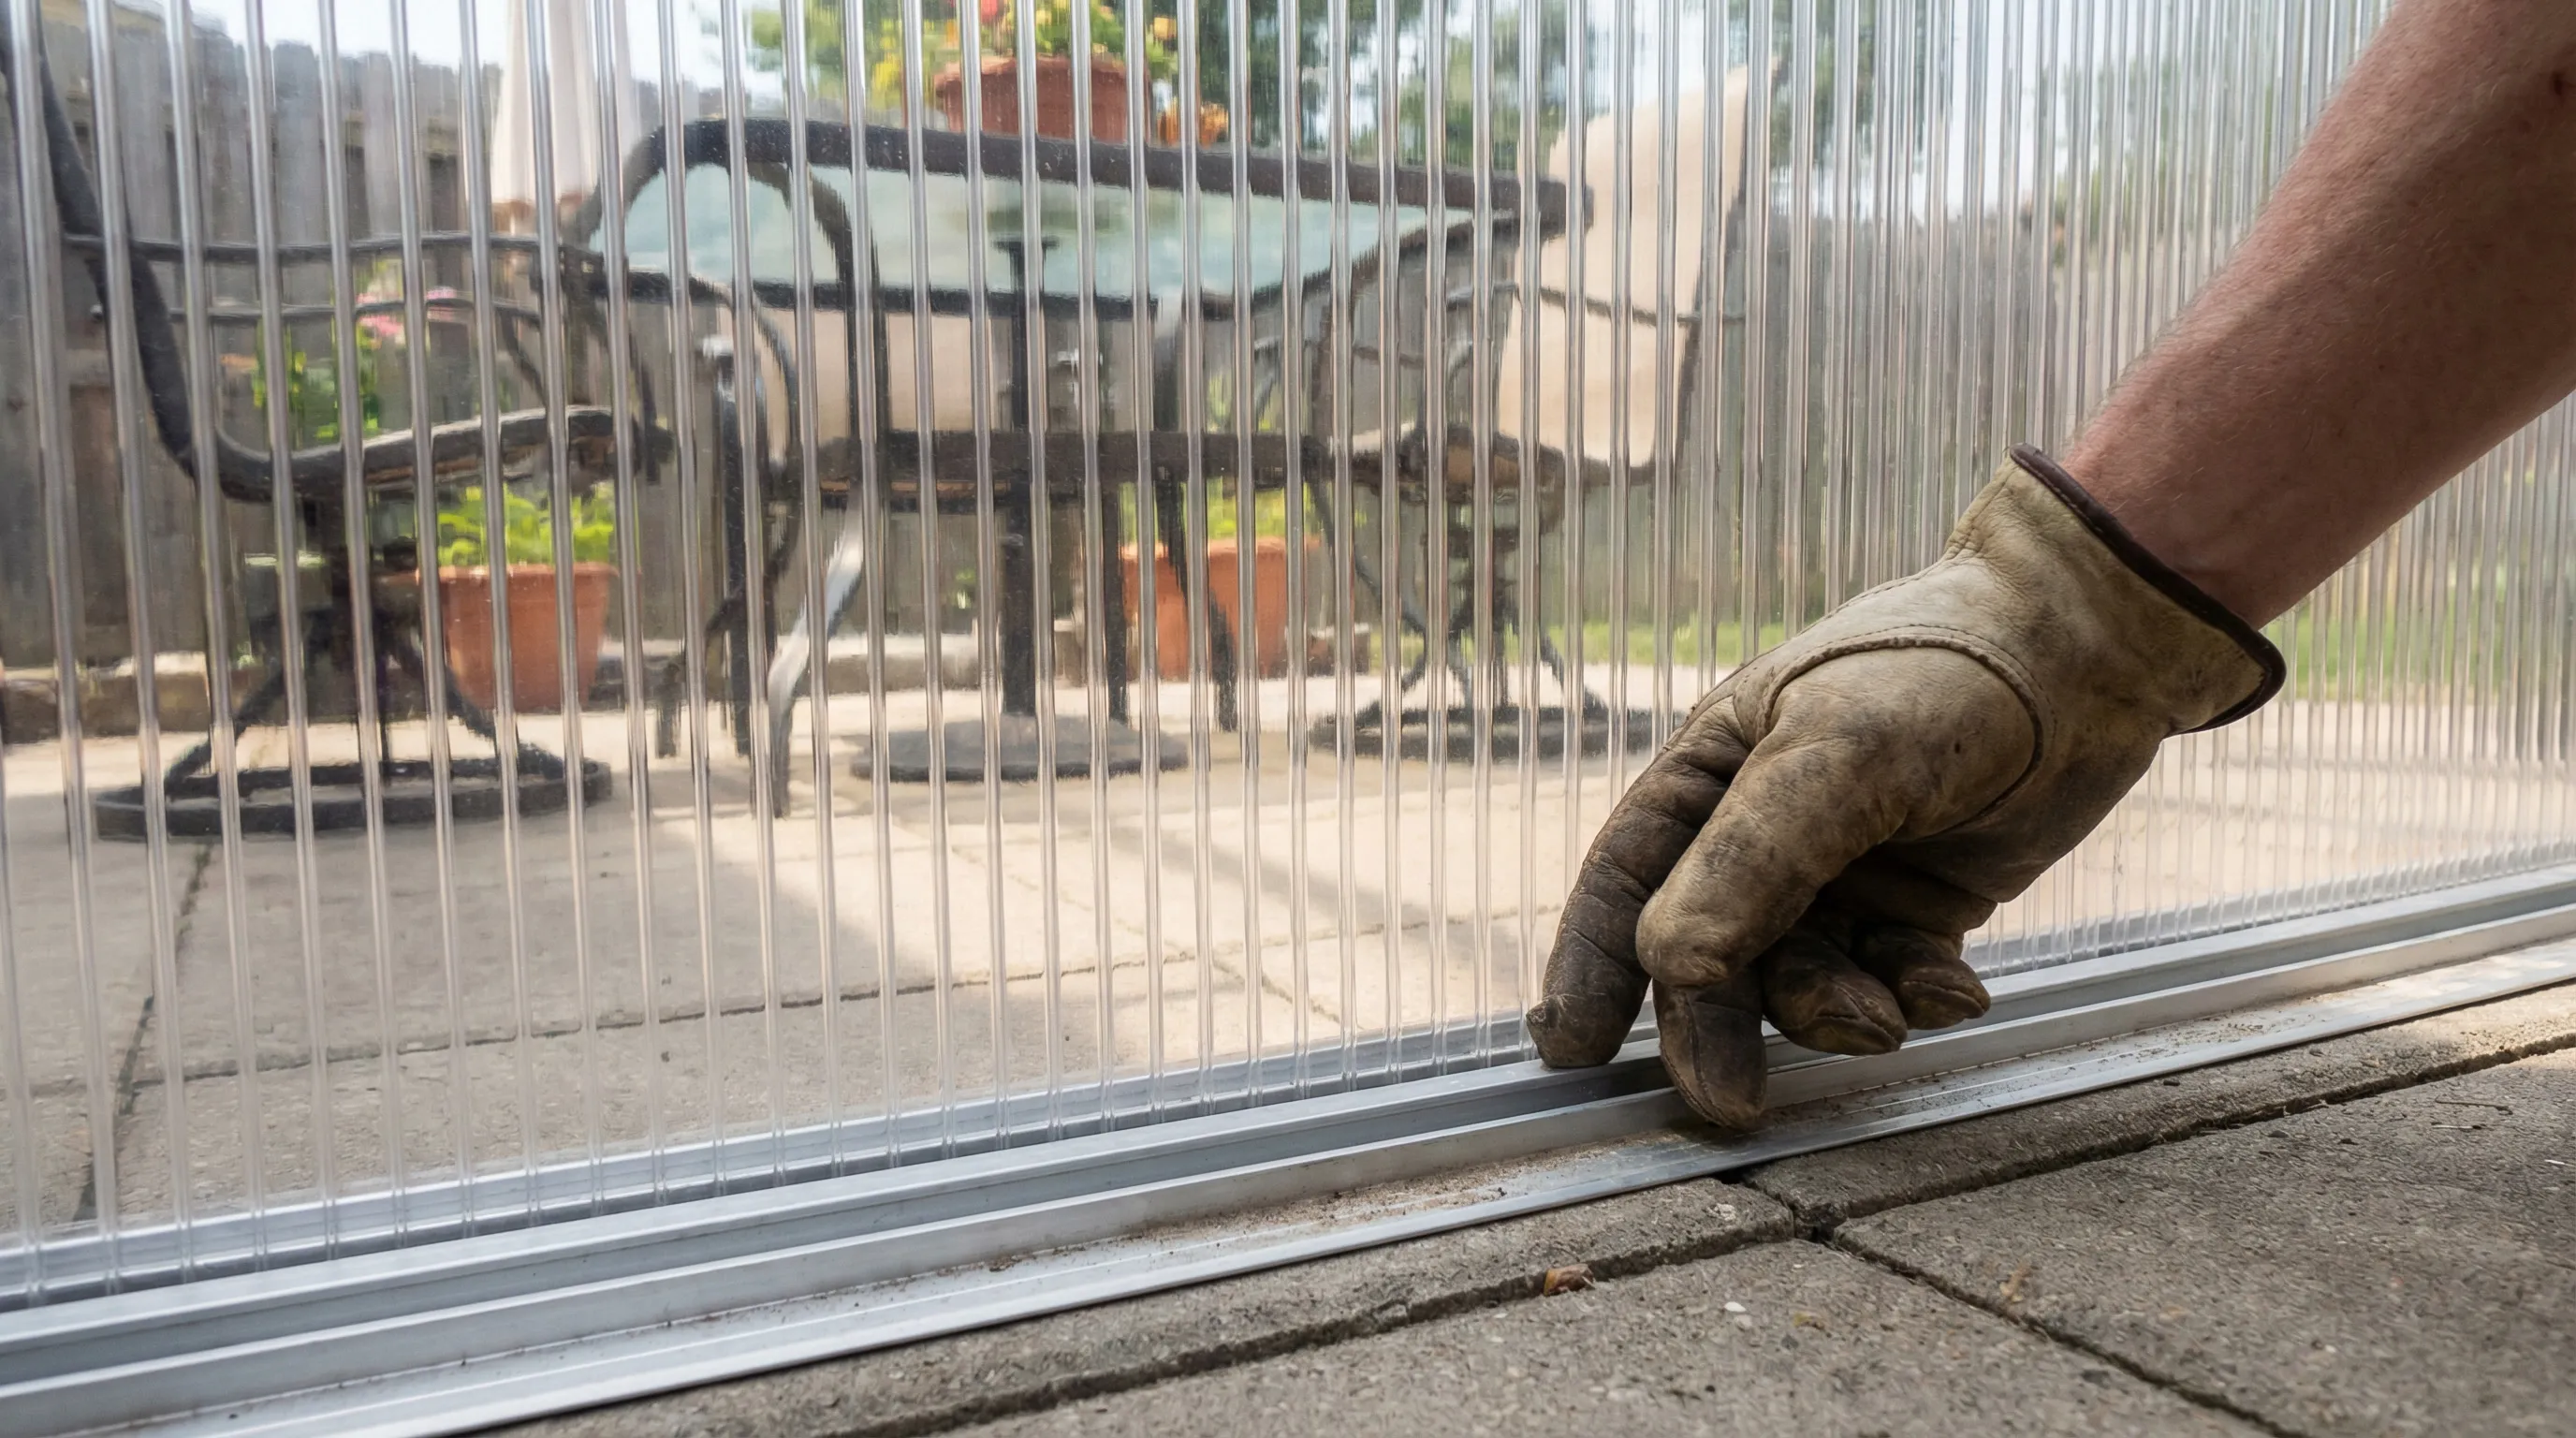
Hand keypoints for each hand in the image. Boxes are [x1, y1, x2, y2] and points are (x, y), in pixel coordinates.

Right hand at [1526, 449, 2281, 1128]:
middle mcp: (1758, 831)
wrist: (2088, 651)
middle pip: (1708, 954)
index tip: (1573, 1050)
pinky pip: (1890, 981)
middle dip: (1719, 1028)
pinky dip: (1915, 998)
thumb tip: (1669, 967)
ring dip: (1836, 1013)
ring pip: (1803, 980)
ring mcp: (1840, 874)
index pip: (1624, 881)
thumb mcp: (1833, 757)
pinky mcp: (1918, 908)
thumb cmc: (1940, 673)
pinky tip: (1957, 994)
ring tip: (1888, 1021)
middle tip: (1729, 1102)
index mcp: (1708, 774)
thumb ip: (1749, 863)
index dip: (1591, 967)